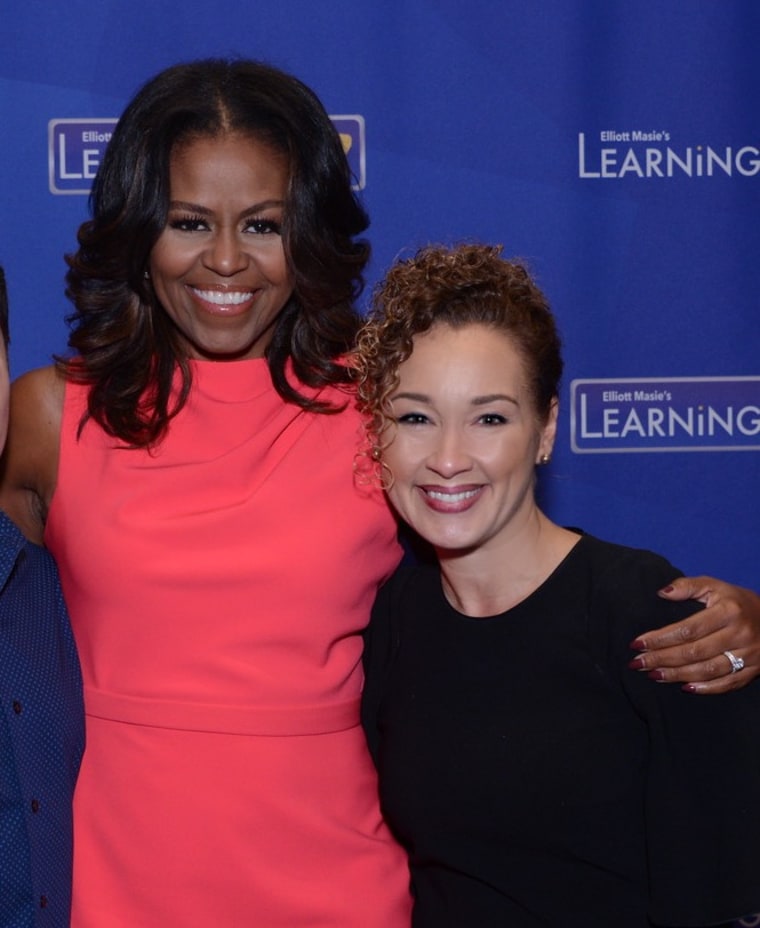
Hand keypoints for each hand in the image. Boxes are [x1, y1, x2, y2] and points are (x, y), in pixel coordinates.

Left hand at [628, 576, 759, 693]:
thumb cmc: (737, 601)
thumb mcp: (715, 586)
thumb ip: (688, 586)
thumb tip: (662, 593)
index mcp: (728, 611)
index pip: (688, 629)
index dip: (660, 638)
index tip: (637, 643)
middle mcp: (738, 635)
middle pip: (694, 652)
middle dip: (662, 659)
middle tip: (637, 663)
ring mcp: (748, 656)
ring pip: (707, 671)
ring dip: (677, 675)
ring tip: (653, 675)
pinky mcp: (753, 671)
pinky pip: (726, 684)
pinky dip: (704, 688)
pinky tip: (683, 687)